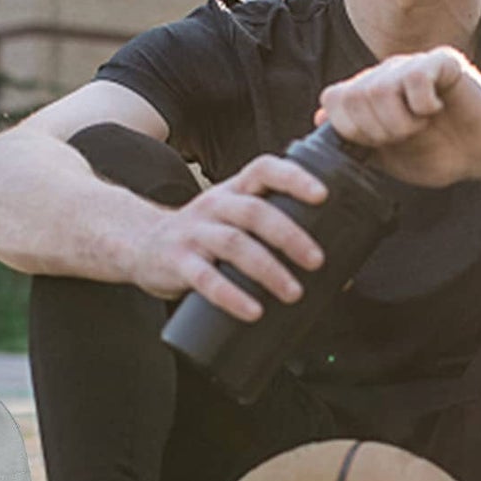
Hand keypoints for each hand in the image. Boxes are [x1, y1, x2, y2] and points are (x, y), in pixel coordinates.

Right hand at [129, 154, 328, 320]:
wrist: (139, 244)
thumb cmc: (201, 237)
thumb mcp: (230, 221)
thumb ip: (273, 237)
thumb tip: (340, 276)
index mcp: (233, 191)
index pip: (264, 169)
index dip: (294, 177)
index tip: (323, 195)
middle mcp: (214, 206)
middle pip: (255, 211)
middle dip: (290, 235)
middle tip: (317, 261)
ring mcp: (193, 233)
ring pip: (234, 243)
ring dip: (268, 269)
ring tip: (293, 293)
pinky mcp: (177, 262)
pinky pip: (205, 278)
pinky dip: (231, 296)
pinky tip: (253, 311)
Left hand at [316, 47, 480, 186]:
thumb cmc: (436, 153)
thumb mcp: (386, 156)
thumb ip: (354, 139)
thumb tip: (317, 118)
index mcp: (369, 93)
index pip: (332, 99)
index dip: (349, 128)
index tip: (376, 144)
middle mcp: (386, 73)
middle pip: (354, 95)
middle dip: (376, 129)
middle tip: (403, 137)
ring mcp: (413, 65)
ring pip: (380, 87)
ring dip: (401, 121)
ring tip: (420, 126)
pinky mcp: (442, 62)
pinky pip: (415, 76)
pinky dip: (422, 104)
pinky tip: (435, 109)